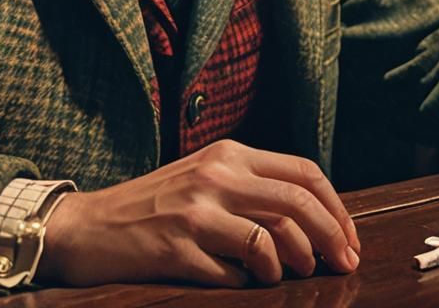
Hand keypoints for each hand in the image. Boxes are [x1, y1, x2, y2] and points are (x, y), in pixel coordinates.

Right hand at [38, 139, 359, 287]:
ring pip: (272, 240)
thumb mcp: (205, 179)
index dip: (336, 208)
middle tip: (344, 265)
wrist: (89, 225)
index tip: (349, 238)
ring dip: (291, 266)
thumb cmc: (154, 205)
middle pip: (297, 203)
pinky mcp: (177, 249)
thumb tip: (315, 223)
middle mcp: (215, 175)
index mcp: (227, 154)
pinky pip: (234, 276)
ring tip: (285, 274)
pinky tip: (236, 281)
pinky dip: (246, 285)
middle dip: (332, 238)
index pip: (302, 172)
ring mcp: (195, 212)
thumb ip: (252, 188)